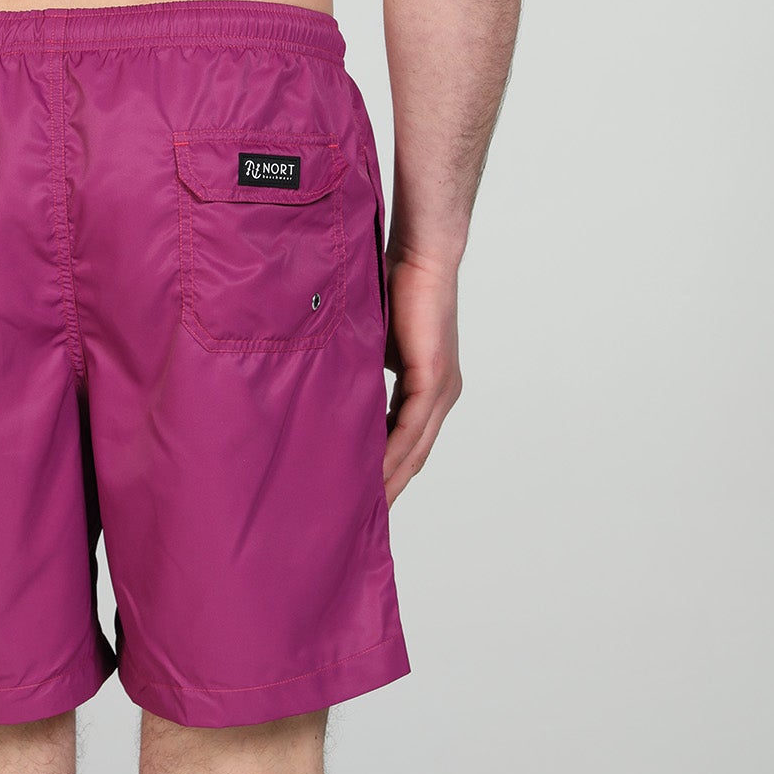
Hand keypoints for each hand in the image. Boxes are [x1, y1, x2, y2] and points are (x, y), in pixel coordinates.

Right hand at [381, 254, 462, 505]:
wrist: (419, 256)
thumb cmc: (394, 286)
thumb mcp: (373, 341)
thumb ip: (361, 371)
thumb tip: (331, 392)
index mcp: (429, 387)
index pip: (408, 441)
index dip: (387, 469)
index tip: (361, 494)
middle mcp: (442, 395)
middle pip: (415, 456)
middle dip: (387, 488)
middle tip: (357, 518)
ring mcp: (441, 390)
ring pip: (414, 449)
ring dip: (388, 479)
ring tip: (358, 505)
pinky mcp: (433, 379)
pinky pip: (410, 429)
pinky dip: (391, 453)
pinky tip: (371, 473)